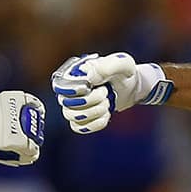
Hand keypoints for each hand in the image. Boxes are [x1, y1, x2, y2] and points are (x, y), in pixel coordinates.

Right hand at [51, 52, 172, 133]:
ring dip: (93, 112)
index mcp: (75, 72)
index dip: (73, 90)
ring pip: (72, 117)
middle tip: (105, 92)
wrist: (130, 88)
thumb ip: (108, 66)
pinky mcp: (81, 119)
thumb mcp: (123, 64)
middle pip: (66, 103)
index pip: (60, 86)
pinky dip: (95, 124)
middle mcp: (70, 89)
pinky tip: (106, 115)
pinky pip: (79, 127)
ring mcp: (74, 105)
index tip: (89, 87)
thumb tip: (90, 78)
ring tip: (107, 103)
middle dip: (89, 101)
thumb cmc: (124, 73)